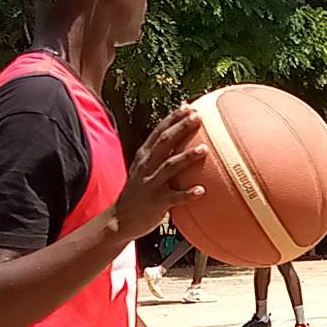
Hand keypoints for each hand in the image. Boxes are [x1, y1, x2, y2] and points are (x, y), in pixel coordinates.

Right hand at [111, 106, 208, 232]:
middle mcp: (147, 167)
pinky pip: (174, 198)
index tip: (188, 106)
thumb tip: (179, 140)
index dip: (173, 118)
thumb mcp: (144, 170)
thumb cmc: (138, 192)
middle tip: (198, 117)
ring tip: (205, 149)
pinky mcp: (157, 203)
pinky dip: (187, 194)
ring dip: (187, 157)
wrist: (121, 219)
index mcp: (144, 157)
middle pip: (165, 143)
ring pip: (169, 167)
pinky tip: (201, 190)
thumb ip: (158, 156)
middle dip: (181, 128)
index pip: (159, 132)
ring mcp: (151, 184)